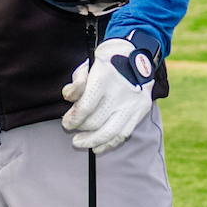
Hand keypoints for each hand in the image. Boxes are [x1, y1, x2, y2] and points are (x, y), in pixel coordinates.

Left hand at [60, 38, 155, 154]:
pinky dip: (109, 143)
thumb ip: (76, 83)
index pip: (85, 107)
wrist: (135, 59)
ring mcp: (133, 103)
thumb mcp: (86, 68)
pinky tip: (98, 147)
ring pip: (111, 132)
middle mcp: (120, 92)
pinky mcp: (141, 110)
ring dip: (93, 141)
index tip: (66, 124)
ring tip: (80, 143)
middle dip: (81, 129)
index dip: (73, 119)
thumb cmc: (104, 66)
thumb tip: (67, 96)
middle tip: (73, 130)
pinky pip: (124, 134)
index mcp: (104, 78)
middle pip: (96, 122)